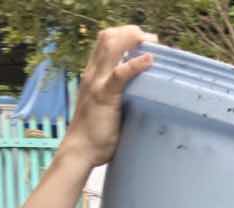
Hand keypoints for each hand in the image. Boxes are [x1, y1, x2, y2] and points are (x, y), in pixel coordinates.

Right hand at [60, 26, 157, 168]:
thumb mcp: (107, 106)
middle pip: (108, 37)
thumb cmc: (97, 133)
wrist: (80, 150)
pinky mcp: (104, 96)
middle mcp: (93, 73)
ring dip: (133, 40)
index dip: (124, 35)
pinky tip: (149, 60)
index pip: (105, 42)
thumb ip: (119, 95)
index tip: (145, 41)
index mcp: (93, 74)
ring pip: (111, 46)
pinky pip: (120, 74)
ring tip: (152, 44)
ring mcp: (97, 83)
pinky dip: (135, 64)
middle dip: (131, 32)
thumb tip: (144, 95)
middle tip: (152, 40)